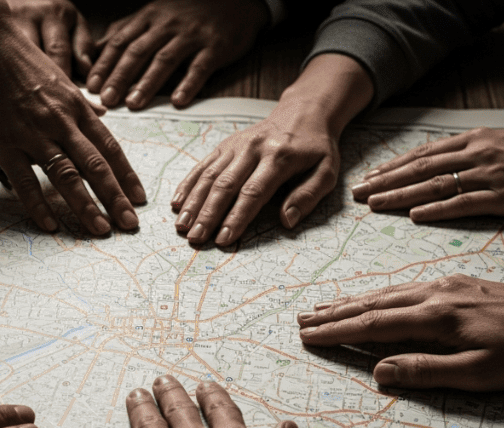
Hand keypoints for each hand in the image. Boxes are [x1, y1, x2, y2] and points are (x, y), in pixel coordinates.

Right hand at [0, 0, 146, 234]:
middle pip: (95, 166)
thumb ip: (80, 102)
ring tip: (100, 230)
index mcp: (76, 107)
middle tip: (129, 225)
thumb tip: (103, 112)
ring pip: (66, 176)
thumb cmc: (20, 60)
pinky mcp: (3, 143)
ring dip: (86, 206)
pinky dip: (38, 205)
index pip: (109, 148)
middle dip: (116, 199)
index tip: (139, 198)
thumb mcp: (59, 78)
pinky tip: (50, 224)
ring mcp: (32, 134)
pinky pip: (25, 180)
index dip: (126, 176)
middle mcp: (60, 122)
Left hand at [86, 0, 269, 108]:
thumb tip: (95, 52)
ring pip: (165, 59)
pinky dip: (189, 84)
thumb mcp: (153, 14)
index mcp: (149, 17)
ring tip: (134, 104)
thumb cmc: (188, 11)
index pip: (121, 41)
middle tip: (106, 100)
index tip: (90, 86)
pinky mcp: (215, 45)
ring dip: (148, 83)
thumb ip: (126, 31)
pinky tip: (179, 101)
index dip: (105, 64)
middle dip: (120, 76)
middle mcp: (167, 25)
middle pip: (138, 51)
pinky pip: (200, 66)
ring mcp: (191, 35)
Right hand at [171, 100, 338, 245]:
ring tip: (182, 225)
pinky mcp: (225, 144)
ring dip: (193, 202)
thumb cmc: (316, 149)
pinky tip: (177, 202)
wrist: (304, 113)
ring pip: (209, 175)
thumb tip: (287, 220)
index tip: (224, 239)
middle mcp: (253, 149)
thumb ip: (308, 196)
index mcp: (279, 157)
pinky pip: (203, 165)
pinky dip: (188, 184)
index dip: (236, 217)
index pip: (253, 192)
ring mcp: (236, 145)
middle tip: (195, 238)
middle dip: (208, 214)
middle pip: (225, 185)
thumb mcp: (326, 171)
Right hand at [298, 276, 503, 390]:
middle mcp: (436, 293)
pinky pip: (406, 288)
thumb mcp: (478, 373)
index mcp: (437, 316)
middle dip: (336, 312)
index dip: (338, 331)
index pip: (374, 323)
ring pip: (388, 293)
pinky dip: (380, 295)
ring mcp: (446, 285)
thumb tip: (380, 372)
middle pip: (374, 302)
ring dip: (353, 301)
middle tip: (303, 319)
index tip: (309, 336)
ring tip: (325, 308)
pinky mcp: (457, 284)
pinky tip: (372, 299)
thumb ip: (426, 371)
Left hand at [351, 129, 503, 220]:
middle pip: (420, 168)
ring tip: (375, 205)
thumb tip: (441, 163)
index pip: (424, 153)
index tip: (370, 176)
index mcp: (476, 139)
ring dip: (401, 196)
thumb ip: (472, 152)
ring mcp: (489, 175)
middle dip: (386, 181)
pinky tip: (415, 216)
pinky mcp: (503, 197)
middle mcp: (477, 153)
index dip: (393, 166)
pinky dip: (437, 210)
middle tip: (359, 193)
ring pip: (435, 185)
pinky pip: (463, 203)